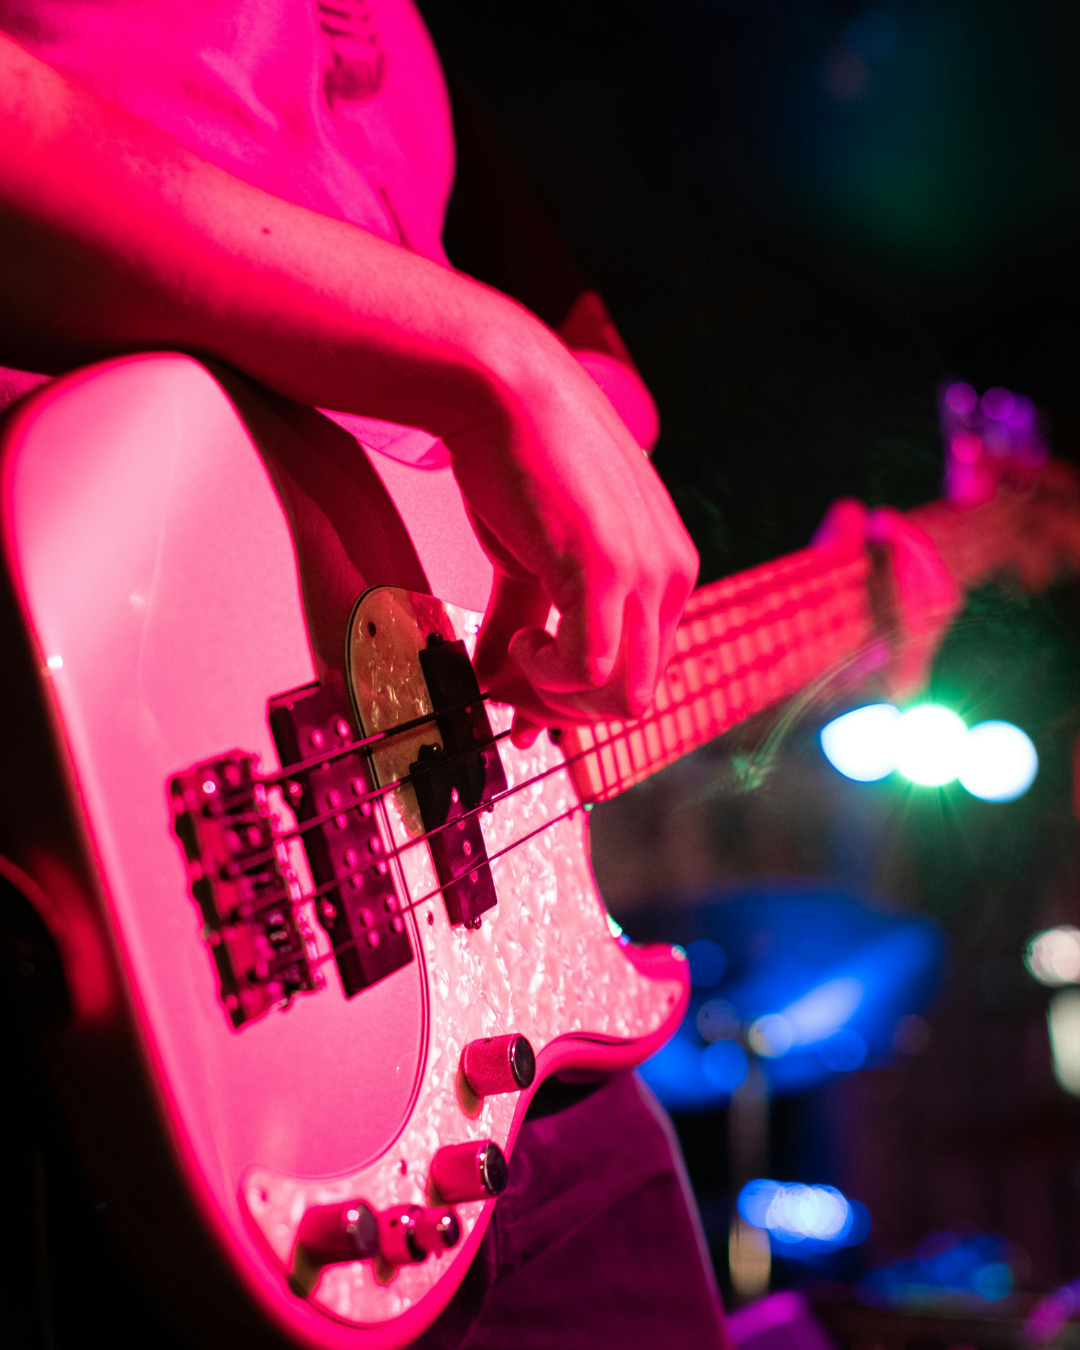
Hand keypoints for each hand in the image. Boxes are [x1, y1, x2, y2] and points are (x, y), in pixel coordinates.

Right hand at [445, 319, 697, 745]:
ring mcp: (647, 575)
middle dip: (568, 713)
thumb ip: (524, 621)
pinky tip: (519, 643)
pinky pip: (587, 670)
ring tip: (514, 665)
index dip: (582, 701)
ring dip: (558, 701)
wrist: (504, 391)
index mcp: (666, 570)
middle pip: (637, 696)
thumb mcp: (532, 557)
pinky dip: (545, 676)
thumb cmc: (520, 459)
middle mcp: (671, 576)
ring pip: (623, 697)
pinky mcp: (606, 570)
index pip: (643, 671)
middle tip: (516, 701)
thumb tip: (495, 680)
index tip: (529, 709)